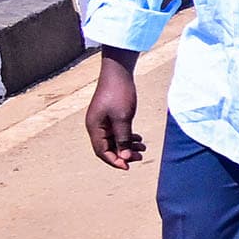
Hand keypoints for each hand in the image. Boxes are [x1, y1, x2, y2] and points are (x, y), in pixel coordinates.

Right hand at [84, 50, 145, 168]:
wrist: (118, 71)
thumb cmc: (119, 93)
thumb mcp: (123, 118)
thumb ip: (123, 138)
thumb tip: (124, 157)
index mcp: (94, 128)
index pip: (102, 152)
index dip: (115, 161)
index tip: (128, 166)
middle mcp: (96, 126)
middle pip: (108, 147)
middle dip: (124, 154)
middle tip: (140, 157)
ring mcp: (102, 120)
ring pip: (114, 140)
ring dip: (127, 146)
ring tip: (143, 148)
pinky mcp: (110, 115)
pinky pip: (117, 131)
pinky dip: (127, 136)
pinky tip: (139, 139)